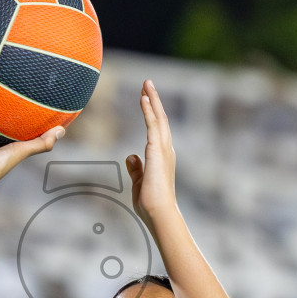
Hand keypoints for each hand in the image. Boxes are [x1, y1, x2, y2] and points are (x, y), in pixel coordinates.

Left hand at [127, 80, 177, 227]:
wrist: (159, 213)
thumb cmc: (151, 203)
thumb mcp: (140, 182)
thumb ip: (136, 169)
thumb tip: (131, 156)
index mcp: (161, 157)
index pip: (157, 130)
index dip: (152, 113)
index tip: (146, 99)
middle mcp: (165, 150)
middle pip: (161, 119)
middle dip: (154, 100)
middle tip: (148, 84)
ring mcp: (163, 150)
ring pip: (159, 118)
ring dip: (152, 100)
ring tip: (146, 84)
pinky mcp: (157, 151)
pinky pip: (153, 126)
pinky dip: (148, 111)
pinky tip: (143, 99)